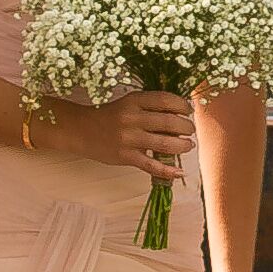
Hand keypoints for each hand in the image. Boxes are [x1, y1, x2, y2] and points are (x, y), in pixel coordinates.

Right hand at [37, 90, 191, 178]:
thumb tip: (181, 113)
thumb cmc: (110, 115)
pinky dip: (168, 170)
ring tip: (188, 145)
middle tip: (191, 129)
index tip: (189, 110)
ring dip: (182, 145)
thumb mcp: (128, 103)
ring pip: (164, 143)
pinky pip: (152, 165)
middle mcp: (132, 118)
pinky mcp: (126, 156)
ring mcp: (129, 139)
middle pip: (169, 122)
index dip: (182, 105)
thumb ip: (150, 106)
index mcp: (134, 101)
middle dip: (186, 126)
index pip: (165, 100)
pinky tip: (180, 172)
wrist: (81, 130)